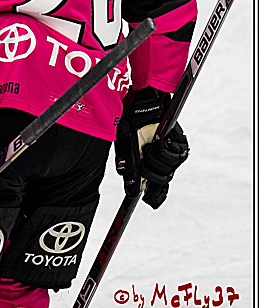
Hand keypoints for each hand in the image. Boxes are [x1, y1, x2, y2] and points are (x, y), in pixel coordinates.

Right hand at [114, 88, 188, 207]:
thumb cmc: (131, 124)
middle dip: (149, 173)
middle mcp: (163, 163)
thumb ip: (129, 169)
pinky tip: (157, 141)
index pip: (157, 190)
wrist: (141, 106)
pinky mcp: (181, 146)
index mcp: (149, 165)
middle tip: (143, 161)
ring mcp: (173, 155)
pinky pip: (175, 157)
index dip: (155, 197)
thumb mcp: (126, 147)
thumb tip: (132, 192)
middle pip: (161, 181)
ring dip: (155, 159)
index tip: (150, 200)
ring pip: (169, 170)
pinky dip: (163, 150)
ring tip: (148, 147)